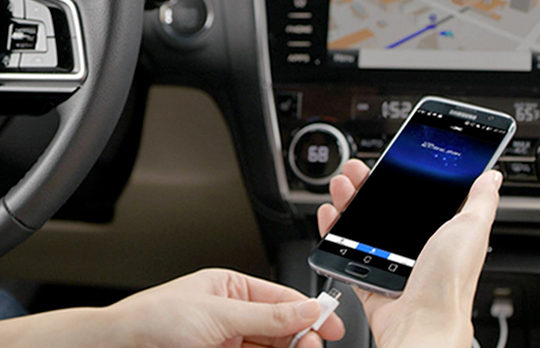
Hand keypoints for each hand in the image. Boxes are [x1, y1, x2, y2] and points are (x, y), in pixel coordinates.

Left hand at [110, 268, 344, 347]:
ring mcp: (226, 340)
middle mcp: (232, 314)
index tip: (330, 323)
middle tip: (313, 344)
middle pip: (279, 325)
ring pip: (270, 347)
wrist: (119, 346)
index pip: (280, 296)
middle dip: (300, 334)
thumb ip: (267, 314)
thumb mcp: (219, 314)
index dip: (308, 309)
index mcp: (231, 288)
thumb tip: (305, 308)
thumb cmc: (156, 318)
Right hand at [318, 159, 502, 347]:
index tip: (385, 162)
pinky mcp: (369, 275)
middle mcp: (415, 245)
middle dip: (366, 183)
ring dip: (348, 199)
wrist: (421, 321)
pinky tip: (331, 214)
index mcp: (440, 232)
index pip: (415, 195)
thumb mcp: (472, 229)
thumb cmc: (449, 282)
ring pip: (362, 222)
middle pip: (384, 205)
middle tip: (355, 171)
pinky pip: (346, 248)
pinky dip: (334, 229)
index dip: (398, 175)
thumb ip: (481, 200)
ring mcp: (389, 260)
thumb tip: (492, 176)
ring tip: (341, 186)